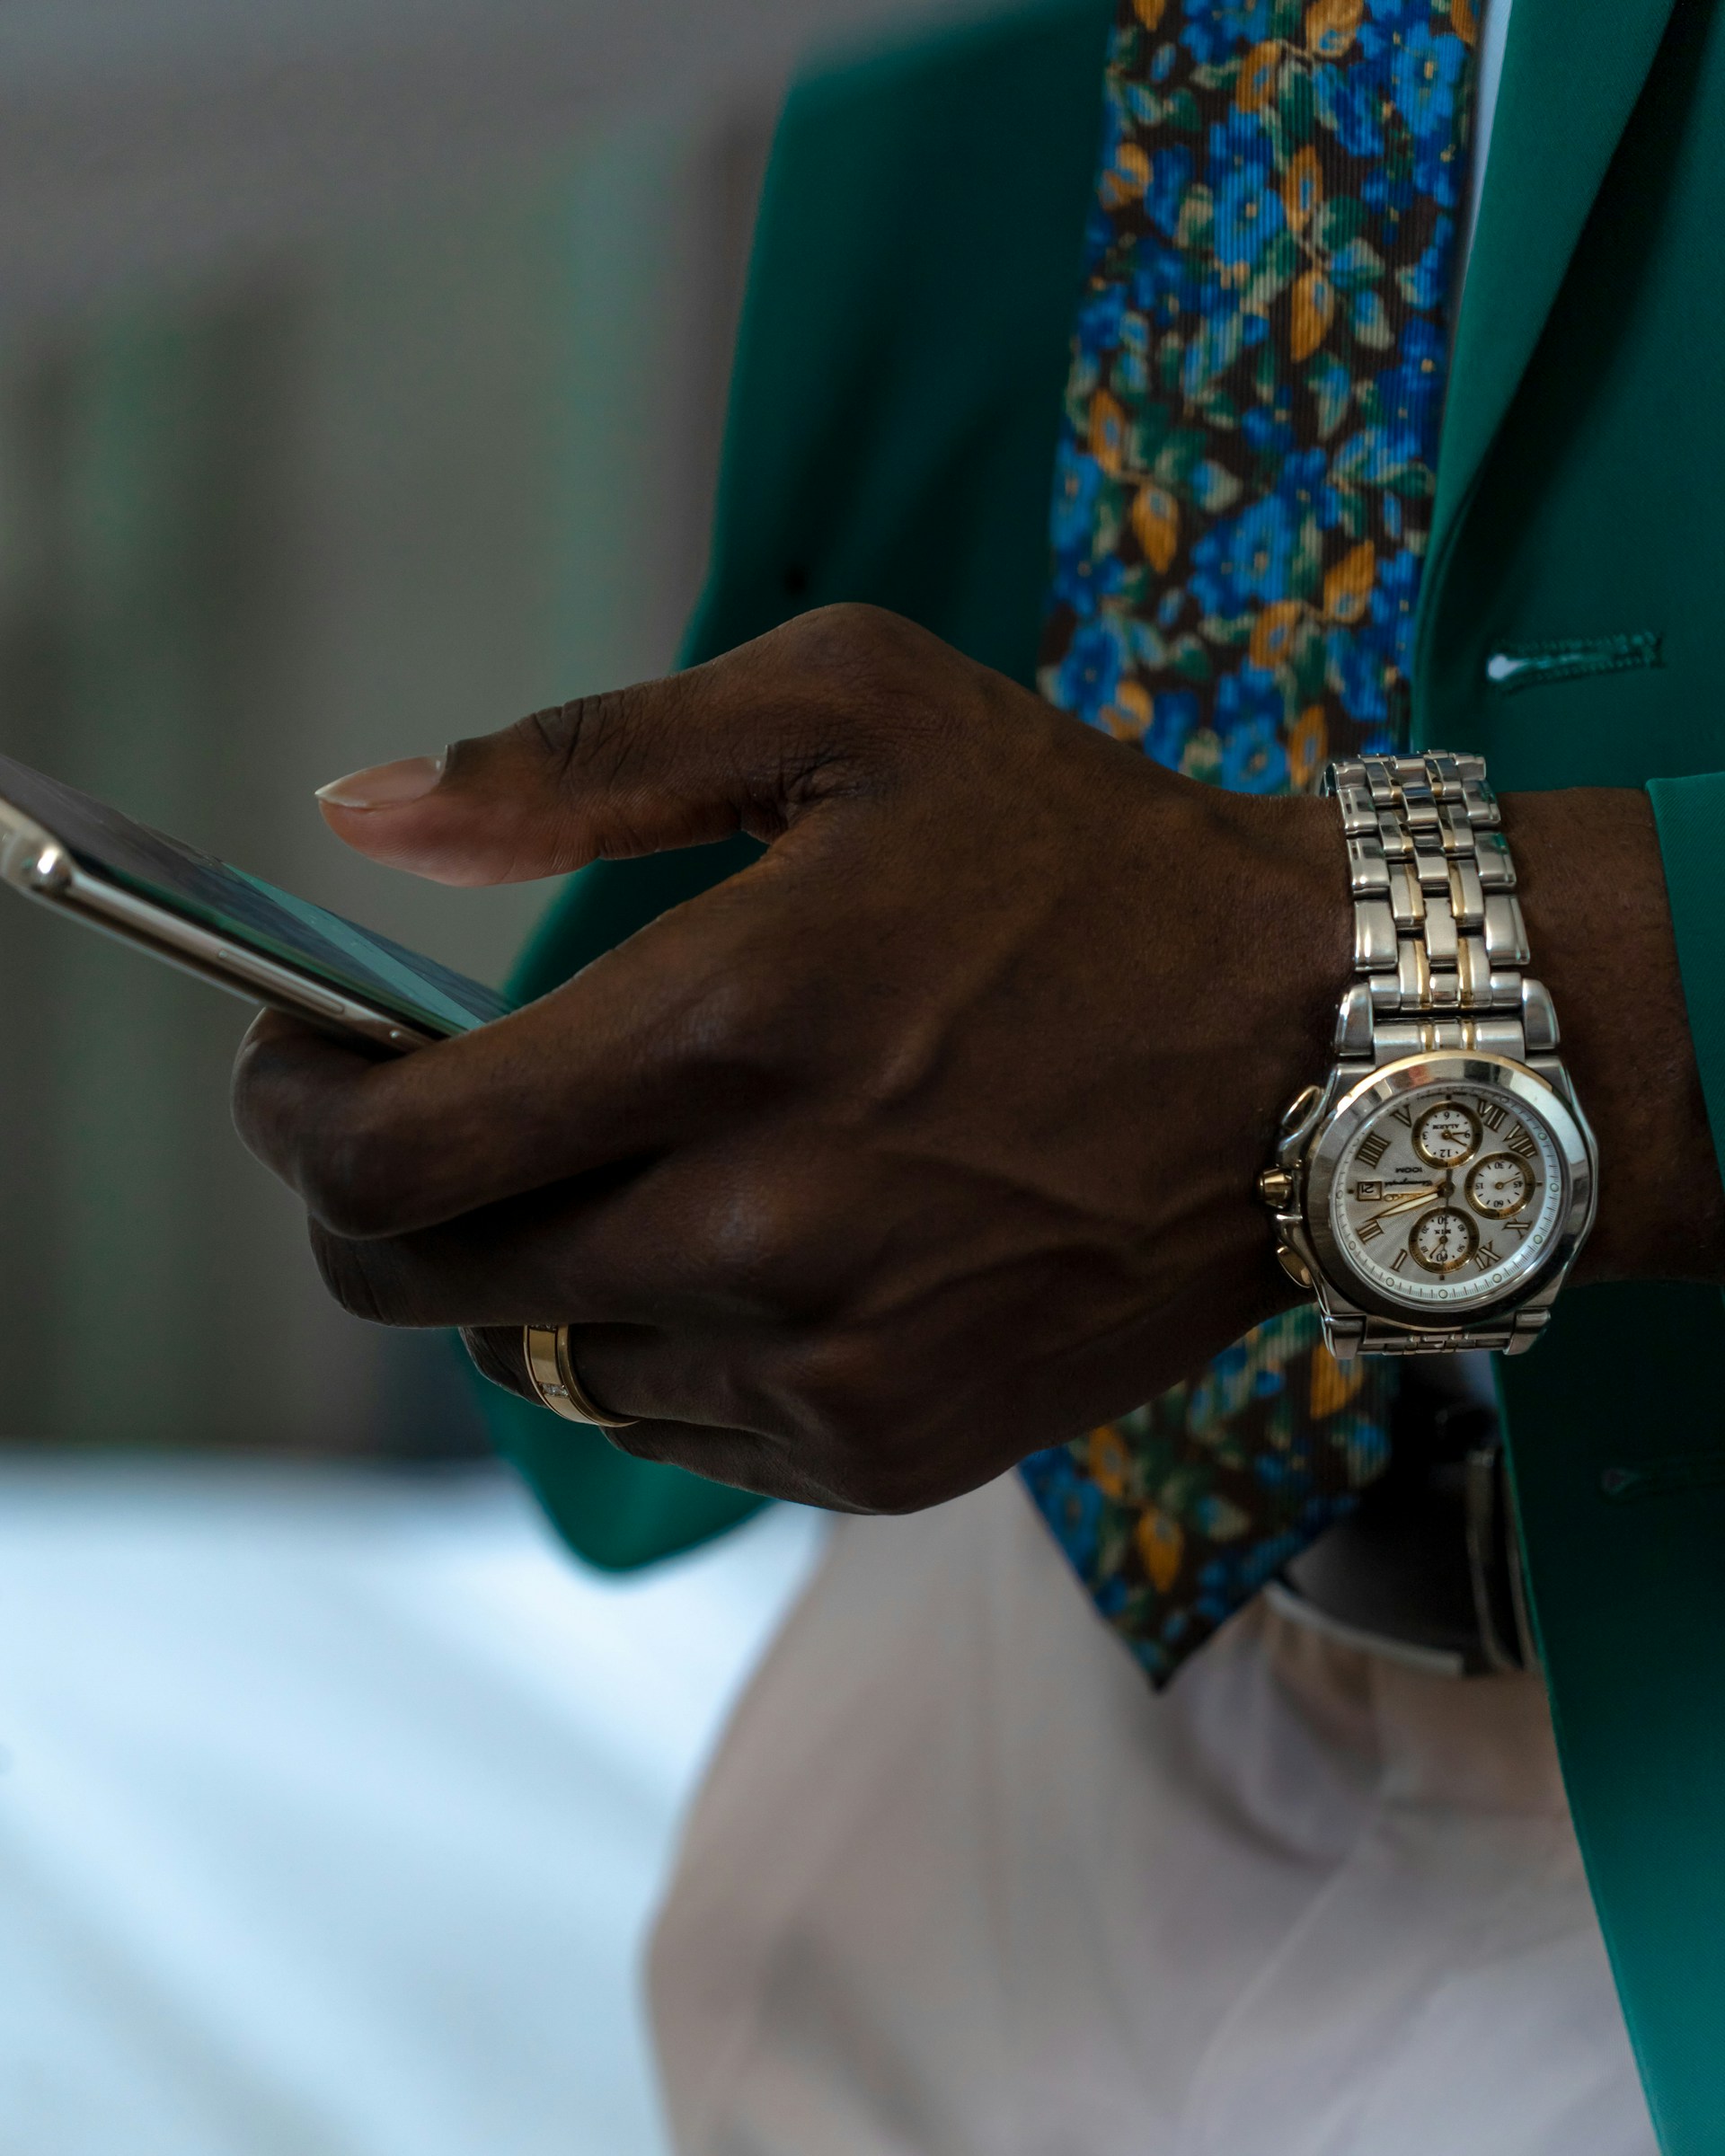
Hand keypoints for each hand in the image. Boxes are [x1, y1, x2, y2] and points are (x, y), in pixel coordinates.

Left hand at [233, 606, 1345, 1511]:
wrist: (1311, 1045)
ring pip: (545, 1363)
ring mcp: (829, 1362)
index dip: (294, 1117)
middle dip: (374, 1201)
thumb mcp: (848, 709)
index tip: (294, 1068)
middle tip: (422, 1121)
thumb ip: (576, 758)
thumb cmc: (1078, 853)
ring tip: (633, 1164)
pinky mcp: (891, 1447)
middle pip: (431, 1284)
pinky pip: (675, 1426)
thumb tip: (357, 810)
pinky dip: (658, 1342)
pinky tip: (747, 1246)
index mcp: (726, 1028)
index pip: (393, 1151)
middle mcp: (761, 1228)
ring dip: (535, 1267)